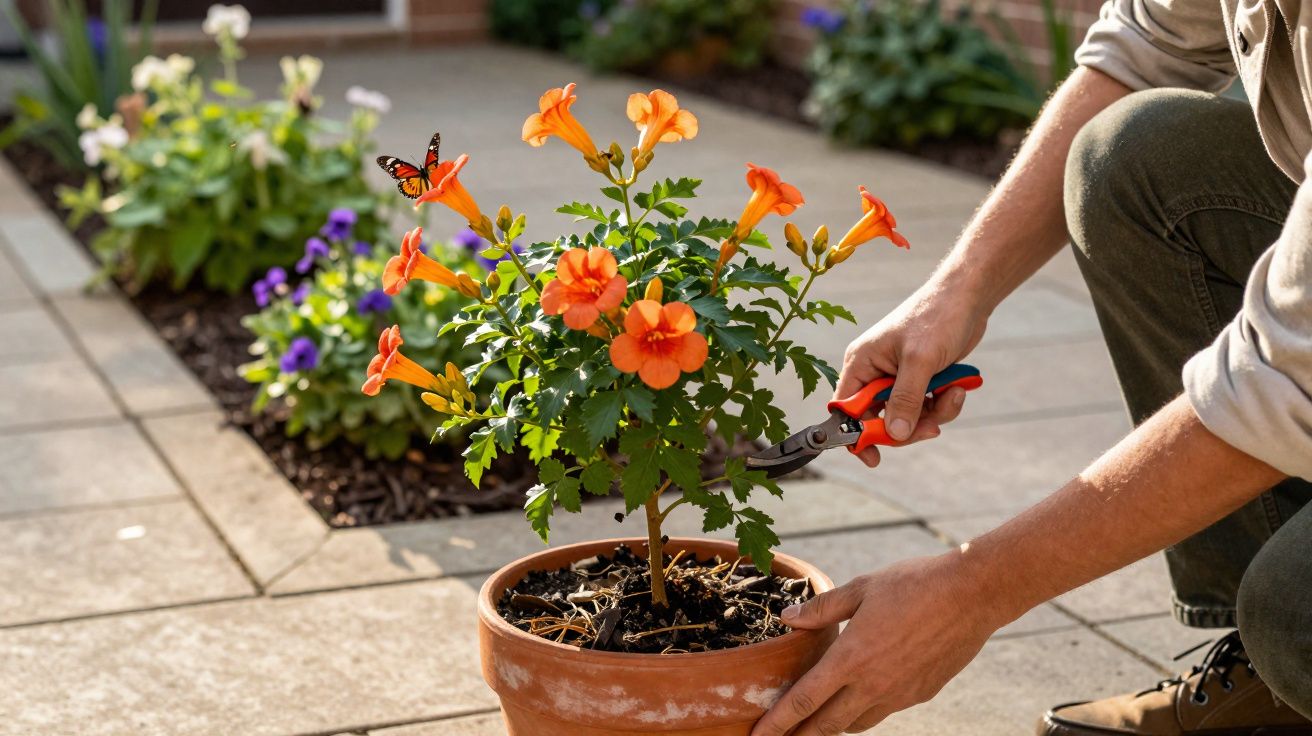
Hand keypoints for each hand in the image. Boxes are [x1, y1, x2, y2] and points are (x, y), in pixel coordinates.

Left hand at [750, 553, 1002, 734]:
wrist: (973, 595)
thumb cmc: (915, 583)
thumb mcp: (862, 588)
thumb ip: (822, 609)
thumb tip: (787, 619)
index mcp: (851, 657)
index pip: (804, 701)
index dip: (778, 723)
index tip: (758, 735)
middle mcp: (873, 685)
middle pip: (826, 725)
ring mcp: (899, 695)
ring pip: (856, 724)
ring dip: (832, 727)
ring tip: (814, 725)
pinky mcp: (921, 695)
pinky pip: (883, 712)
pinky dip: (863, 712)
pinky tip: (859, 700)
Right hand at [835, 281, 987, 466]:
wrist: (968, 298)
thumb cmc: (936, 318)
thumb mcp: (919, 361)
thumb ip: (905, 400)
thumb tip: (893, 435)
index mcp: (862, 363)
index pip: (845, 408)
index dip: (855, 434)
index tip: (873, 456)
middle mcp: (875, 373)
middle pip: (879, 420)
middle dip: (906, 427)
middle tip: (930, 430)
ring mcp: (899, 378)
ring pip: (907, 417)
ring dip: (933, 414)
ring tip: (953, 395)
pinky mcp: (921, 380)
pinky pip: (926, 408)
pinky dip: (943, 404)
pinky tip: (958, 388)